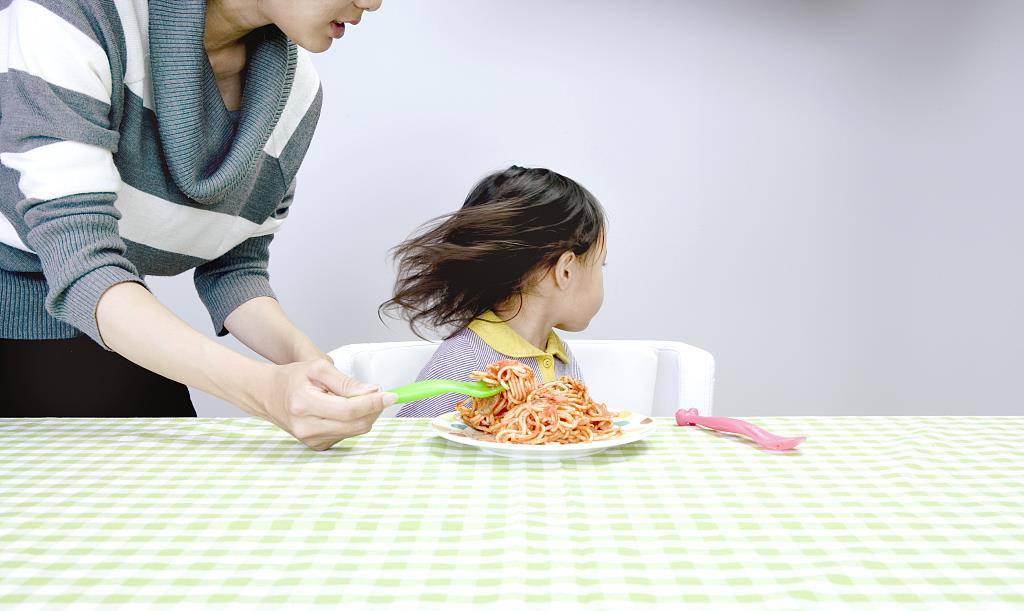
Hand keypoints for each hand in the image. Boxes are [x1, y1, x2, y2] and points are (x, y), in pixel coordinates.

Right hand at [259, 358, 395, 450]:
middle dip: (373, 409)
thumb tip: (372, 392)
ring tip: (350, 398)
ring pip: (354, 431)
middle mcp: (306, 428)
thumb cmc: (292, 378)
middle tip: (379, 393)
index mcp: (304, 405)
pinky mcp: (316, 446)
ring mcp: (310, 440)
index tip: (391, 395)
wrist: (267, 394)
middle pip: (356, 424)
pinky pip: (346, 435)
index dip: (374, 403)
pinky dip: (351, 422)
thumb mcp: (318, 368)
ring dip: (363, 415)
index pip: (349, 409)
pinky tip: (340, 410)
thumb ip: (346, 382)